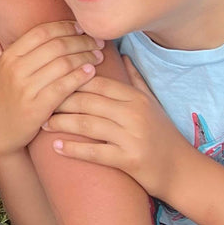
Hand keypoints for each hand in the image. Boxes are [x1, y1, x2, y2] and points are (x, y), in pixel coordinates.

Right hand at [0, 12, 102, 158]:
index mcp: (7, 56)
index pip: (41, 32)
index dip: (64, 27)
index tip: (80, 27)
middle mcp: (15, 69)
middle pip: (56, 46)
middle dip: (80, 41)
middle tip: (96, 40)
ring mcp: (26, 89)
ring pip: (63, 64)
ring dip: (85, 57)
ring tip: (98, 55)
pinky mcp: (38, 107)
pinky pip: (64, 86)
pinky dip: (80, 77)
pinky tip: (91, 72)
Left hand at [46, 56, 188, 201]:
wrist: (182, 171)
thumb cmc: (163, 135)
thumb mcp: (151, 103)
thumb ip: (134, 79)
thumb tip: (122, 53)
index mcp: (135, 98)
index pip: (97, 83)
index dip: (71, 80)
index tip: (50, 80)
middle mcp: (133, 114)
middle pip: (88, 101)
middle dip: (60, 100)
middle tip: (40, 100)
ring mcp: (131, 137)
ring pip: (87, 124)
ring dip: (61, 123)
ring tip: (43, 122)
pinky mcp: (129, 160)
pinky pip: (95, 152)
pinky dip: (73, 149)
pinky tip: (56, 147)